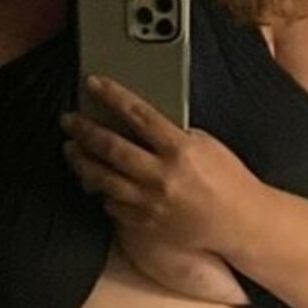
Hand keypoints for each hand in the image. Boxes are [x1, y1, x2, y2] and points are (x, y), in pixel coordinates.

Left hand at [61, 75, 257, 254]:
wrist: (239, 221)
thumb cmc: (226, 179)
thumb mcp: (204, 144)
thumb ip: (172, 134)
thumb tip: (138, 122)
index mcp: (180, 149)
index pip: (138, 114)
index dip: (111, 96)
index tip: (93, 83)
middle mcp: (161, 177)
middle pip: (111, 148)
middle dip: (84, 131)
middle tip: (68, 121)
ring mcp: (150, 203)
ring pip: (103, 180)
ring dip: (82, 162)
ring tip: (71, 150)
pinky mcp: (145, 224)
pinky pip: (112, 206)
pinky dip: (101, 192)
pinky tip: (95, 182)